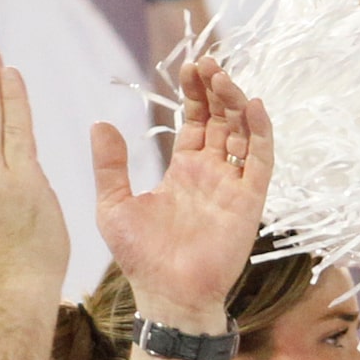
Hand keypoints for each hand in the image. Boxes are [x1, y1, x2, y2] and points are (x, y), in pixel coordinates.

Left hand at [100, 57, 271, 327]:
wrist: (168, 297)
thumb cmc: (141, 258)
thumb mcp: (114, 205)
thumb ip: (110, 166)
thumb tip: (99, 123)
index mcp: (184, 170)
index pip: (197, 121)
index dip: (196, 94)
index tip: (190, 68)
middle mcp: (213, 173)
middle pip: (223, 120)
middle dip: (218, 90)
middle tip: (209, 62)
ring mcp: (233, 186)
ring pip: (243, 133)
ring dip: (236, 104)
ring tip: (224, 78)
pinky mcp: (249, 202)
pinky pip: (260, 162)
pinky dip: (260, 134)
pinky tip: (253, 107)